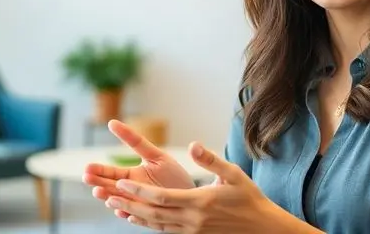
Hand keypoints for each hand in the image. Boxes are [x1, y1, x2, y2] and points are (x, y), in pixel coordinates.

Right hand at [82, 120, 195, 218]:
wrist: (191, 195)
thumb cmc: (173, 174)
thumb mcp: (155, 155)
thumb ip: (135, 141)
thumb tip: (112, 122)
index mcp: (131, 176)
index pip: (112, 173)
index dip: (100, 170)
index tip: (87, 167)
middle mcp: (132, 192)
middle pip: (111, 187)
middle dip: (98, 184)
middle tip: (87, 178)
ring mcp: (139, 205)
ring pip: (120, 202)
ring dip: (110, 198)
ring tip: (101, 193)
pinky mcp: (149, 216)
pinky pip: (137, 216)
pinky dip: (128, 213)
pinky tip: (121, 210)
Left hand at [104, 141, 278, 232]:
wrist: (261, 227)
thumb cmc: (248, 197)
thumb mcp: (233, 173)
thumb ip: (211, 160)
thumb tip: (193, 145)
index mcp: (199, 202)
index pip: (162, 198)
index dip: (139, 192)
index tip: (121, 183)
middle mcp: (192, 219)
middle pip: (153, 213)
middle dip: (129, 204)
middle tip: (108, 195)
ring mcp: (192, 230)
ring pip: (156, 224)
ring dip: (134, 215)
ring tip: (115, 206)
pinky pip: (165, 231)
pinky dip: (147, 225)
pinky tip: (135, 219)